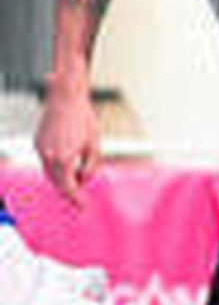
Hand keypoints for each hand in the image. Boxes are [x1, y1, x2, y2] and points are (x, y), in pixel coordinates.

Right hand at [35, 80, 101, 206]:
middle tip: (79, 198)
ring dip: (61, 178)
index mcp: (64, 158)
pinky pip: (45, 160)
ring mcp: (40, 149)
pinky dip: (55, 166)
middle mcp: (49, 156)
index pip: (69, 187)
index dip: (76, 198)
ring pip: (50, 172)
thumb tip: (86, 180)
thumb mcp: (94, 144)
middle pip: (57, 182)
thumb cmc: (83, 119)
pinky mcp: (37, 142)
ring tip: (76, 180)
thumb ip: (92, 166)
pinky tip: (66, 164)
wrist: (65, 98)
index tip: (83, 206)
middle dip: (68, 191)